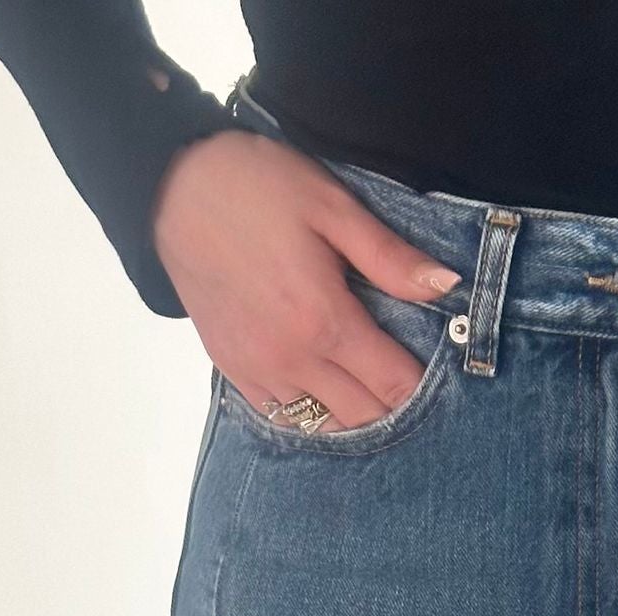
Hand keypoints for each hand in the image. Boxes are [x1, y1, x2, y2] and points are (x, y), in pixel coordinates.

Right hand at [151, 129, 461, 429]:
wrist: (172, 189)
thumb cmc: (255, 187)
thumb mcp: (332, 206)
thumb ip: (389, 256)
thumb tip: (445, 286)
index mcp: (324, 322)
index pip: (395, 386)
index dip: (424, 386)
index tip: (438, 370)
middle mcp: (292, 360)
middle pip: (365, 418)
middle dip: (395, 406)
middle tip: (408, 378)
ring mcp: (259, 372)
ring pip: (326, 427)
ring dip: (356, 416)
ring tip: (371, 388)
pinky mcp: (234, 372)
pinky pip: (286, 419)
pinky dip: (314, 414)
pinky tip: (328, 390)